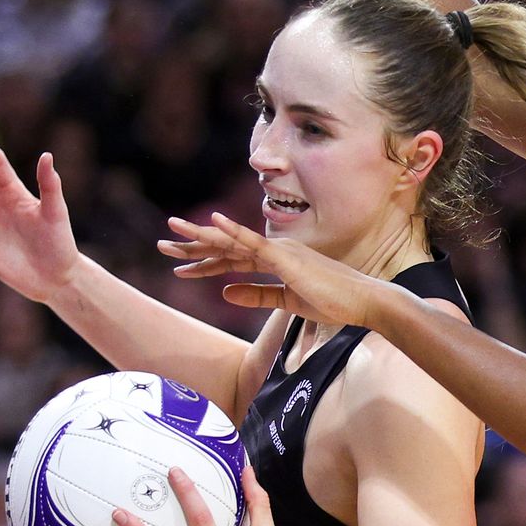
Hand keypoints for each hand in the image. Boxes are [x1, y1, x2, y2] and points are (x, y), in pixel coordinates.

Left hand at [157, 212, 399, 329]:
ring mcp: (281, 251)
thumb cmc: (333, 302)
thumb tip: (223, 292)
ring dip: (202, 237)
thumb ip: (256, 295)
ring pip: (233, 241)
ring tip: (173, 232)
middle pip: (226, 246)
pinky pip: (254, 243)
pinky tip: (212, 222)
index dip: (205, 261)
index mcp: (276, 260)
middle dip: (194, 245)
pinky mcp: (287, 258)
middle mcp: (276, 249)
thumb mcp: (287, 302)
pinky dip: (233, 232)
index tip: (180, 265)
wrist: (363, 302)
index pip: (233, 258)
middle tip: (162, 244)